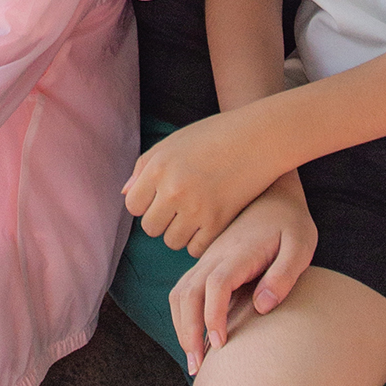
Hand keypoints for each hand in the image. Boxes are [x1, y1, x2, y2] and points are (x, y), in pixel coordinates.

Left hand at [123, 103, 285, 256]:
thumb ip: (144, 167)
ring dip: (180, 232)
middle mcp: (174, 189)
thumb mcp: (173, 142)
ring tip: (195, 213)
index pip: (133, 205)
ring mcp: (196, 208)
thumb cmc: (213, 136)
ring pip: (172, 241)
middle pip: (150, 228)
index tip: (160, 196)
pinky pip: (196, 249)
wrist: (259, 138)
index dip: (145, 203)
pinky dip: (199, 241)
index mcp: (158, 167)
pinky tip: (208, 224)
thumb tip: (126, 194)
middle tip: (179, 206)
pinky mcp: (219, 222)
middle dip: (161, 220)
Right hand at [168, 177, 315, 372]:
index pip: (216, 285)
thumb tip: (262, 306)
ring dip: (181, 327)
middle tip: (198, 366)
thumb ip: (284, 275)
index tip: (219, 344)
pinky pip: (183, 291)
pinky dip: (181, 316)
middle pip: (188, 293)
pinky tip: (194, 338)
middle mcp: (215, 256)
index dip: (213, 315)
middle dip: (188, 331)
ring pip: (180, 294)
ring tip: (194, 360)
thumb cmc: (291, 224)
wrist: (274, 195)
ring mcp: (207, 259)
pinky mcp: (206, 264)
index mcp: (238, 252)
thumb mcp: (300, 245)